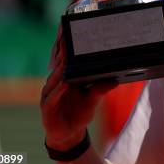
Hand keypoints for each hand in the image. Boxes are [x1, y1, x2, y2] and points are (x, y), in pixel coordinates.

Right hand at [41, 28, 117, 149]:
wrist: (68, 134)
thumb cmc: (79, 112)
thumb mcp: (93, 99)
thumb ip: (101, 88)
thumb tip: (115, 79)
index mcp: (64, 77)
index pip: (65, 57)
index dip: (65, 44)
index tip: (69, 29)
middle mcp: (55, 82)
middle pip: (58, 63)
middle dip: (62, 50)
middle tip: (68, 37)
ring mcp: (49, 94)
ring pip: (55, 78)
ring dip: (60, 68)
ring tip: (67, 57)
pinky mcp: (47, 108)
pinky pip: (53, 97)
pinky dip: (59, 90)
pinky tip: (65, 84)